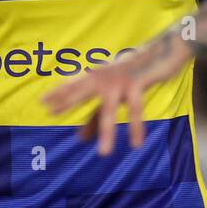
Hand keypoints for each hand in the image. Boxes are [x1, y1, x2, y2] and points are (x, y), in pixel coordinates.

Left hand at [42, 28, 193, 154]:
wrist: (163, 52)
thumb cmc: (136, 75)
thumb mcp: (115, 95)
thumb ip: (96, 116)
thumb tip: (79, 139)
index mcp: (98, 76)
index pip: (74, 85)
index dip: (60, 93)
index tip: (42, 102)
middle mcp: (106, 77)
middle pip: (83, 90)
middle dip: (68, 100)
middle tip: (52, 111)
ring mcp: (121, 81)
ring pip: (110, 109)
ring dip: (107, 132)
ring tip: (104, 154)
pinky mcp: (138, 84)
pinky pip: (136, 109)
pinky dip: (136, 127)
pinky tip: (136, 144)